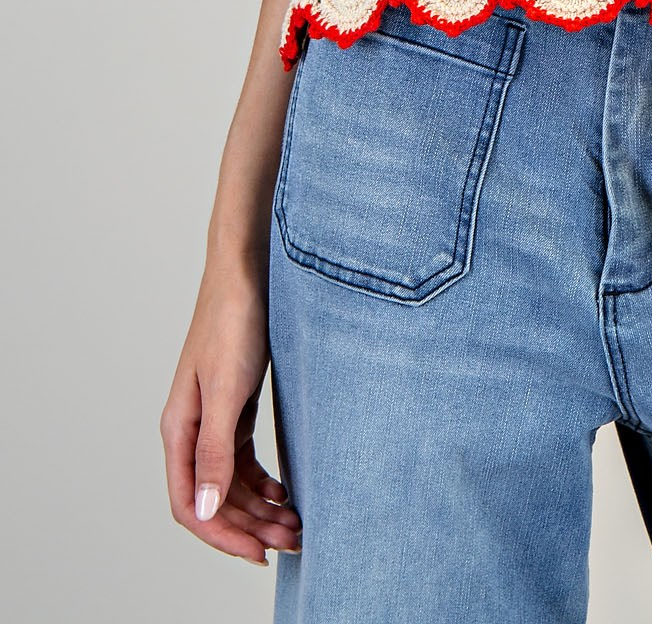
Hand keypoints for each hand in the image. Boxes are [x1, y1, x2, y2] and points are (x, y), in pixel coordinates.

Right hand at [161, 262, 302, 566]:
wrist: (249, 271)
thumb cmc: (234, 322)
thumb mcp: (227, 390)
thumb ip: (215, 451)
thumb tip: (205, 510)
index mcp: (179, 429)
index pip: (189, 506)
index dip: (222, 536)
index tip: (259, 554)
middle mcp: (191, 430)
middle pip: (213, 500)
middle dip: (250, 527)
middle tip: (294, 540)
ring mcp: (212, 419)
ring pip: (231, 484)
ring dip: (260, 509)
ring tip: (296, 523)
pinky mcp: (234, 407)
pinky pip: (243, 462)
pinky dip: (263, 484)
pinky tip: (286, 491)